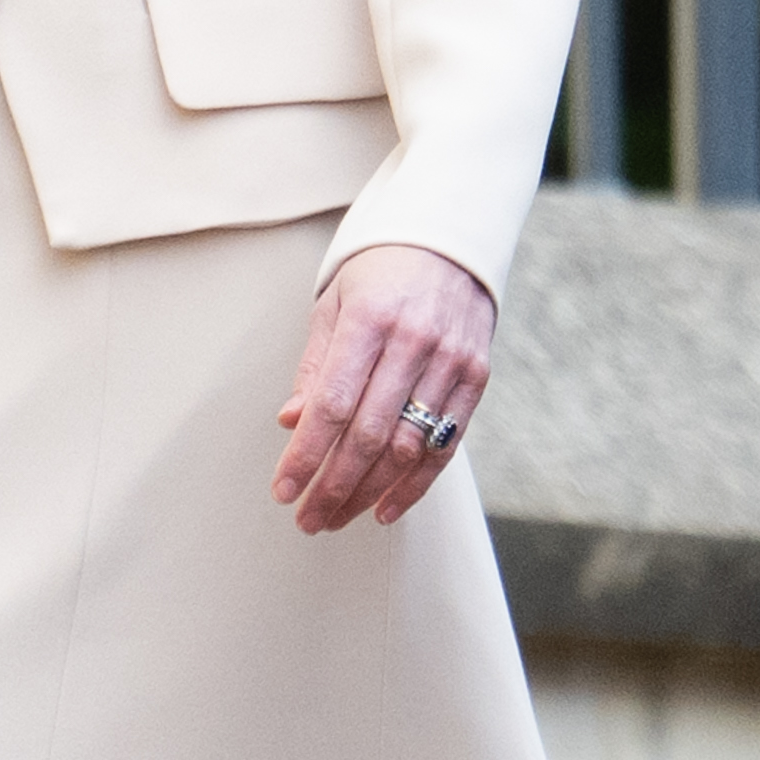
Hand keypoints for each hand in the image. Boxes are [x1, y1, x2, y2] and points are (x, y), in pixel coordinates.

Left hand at [273, 241, 493, 534]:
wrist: (448, 240)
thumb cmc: (379, 273)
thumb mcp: (334, 303)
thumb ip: (316, 366)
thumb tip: (291, 421)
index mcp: (369, 320)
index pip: (332, 404)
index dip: (306, 454)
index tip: (283, 490)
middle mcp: (413, 342)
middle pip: (368, 434)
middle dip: (333, 485)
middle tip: (308, 519)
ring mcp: (450, 361)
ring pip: (407, 447)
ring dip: (369, 492)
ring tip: (337, 518)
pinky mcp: (476, 377)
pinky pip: (445, 445)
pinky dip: (415, 484)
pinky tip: (386, 508)